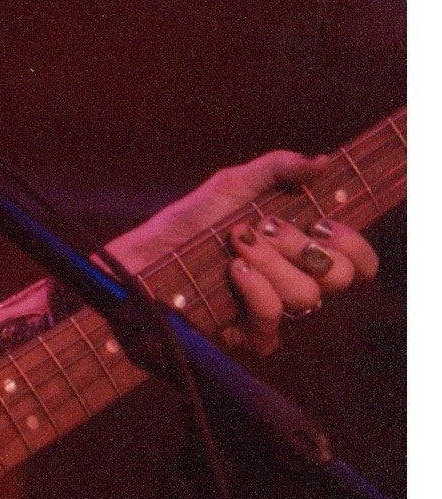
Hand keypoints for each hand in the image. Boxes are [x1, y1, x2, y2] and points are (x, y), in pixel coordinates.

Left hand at [106, 150, 380, 359]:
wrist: (141, 256)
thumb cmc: (188, 222)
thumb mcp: (232, 186)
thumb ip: (278, 169)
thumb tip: (323, 161)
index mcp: (302, 251)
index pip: (357, 261)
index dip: (353, 244)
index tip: (321, 221)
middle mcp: (295, 283)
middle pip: (340, 277)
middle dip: (306, 246)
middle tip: (268, 227)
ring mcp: (275, 313)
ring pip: (307, 296)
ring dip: (272, 262)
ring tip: (237, 242)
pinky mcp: (249, 336)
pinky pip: (273, 323)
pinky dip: (256, 290)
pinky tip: (234, 270)